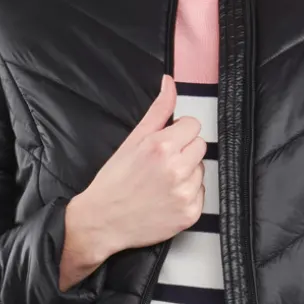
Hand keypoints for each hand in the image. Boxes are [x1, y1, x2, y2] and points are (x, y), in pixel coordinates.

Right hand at [73, 74, 206, 255]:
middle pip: (200, 146)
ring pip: (201, 170)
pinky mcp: (190, 213)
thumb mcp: (132, 140)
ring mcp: (185, 193)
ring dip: (186, 173)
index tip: (166, 143)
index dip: (179, 133)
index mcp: (162, 147)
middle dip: (184, 151)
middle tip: (162, 164)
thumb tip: (169, 83)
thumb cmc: (114, 182)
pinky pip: (201, 194)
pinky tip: (166, 197)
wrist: (102, 221)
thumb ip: (157, 110)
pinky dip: (187, 195)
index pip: (193, 125)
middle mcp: (176, 169)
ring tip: (162, 182)